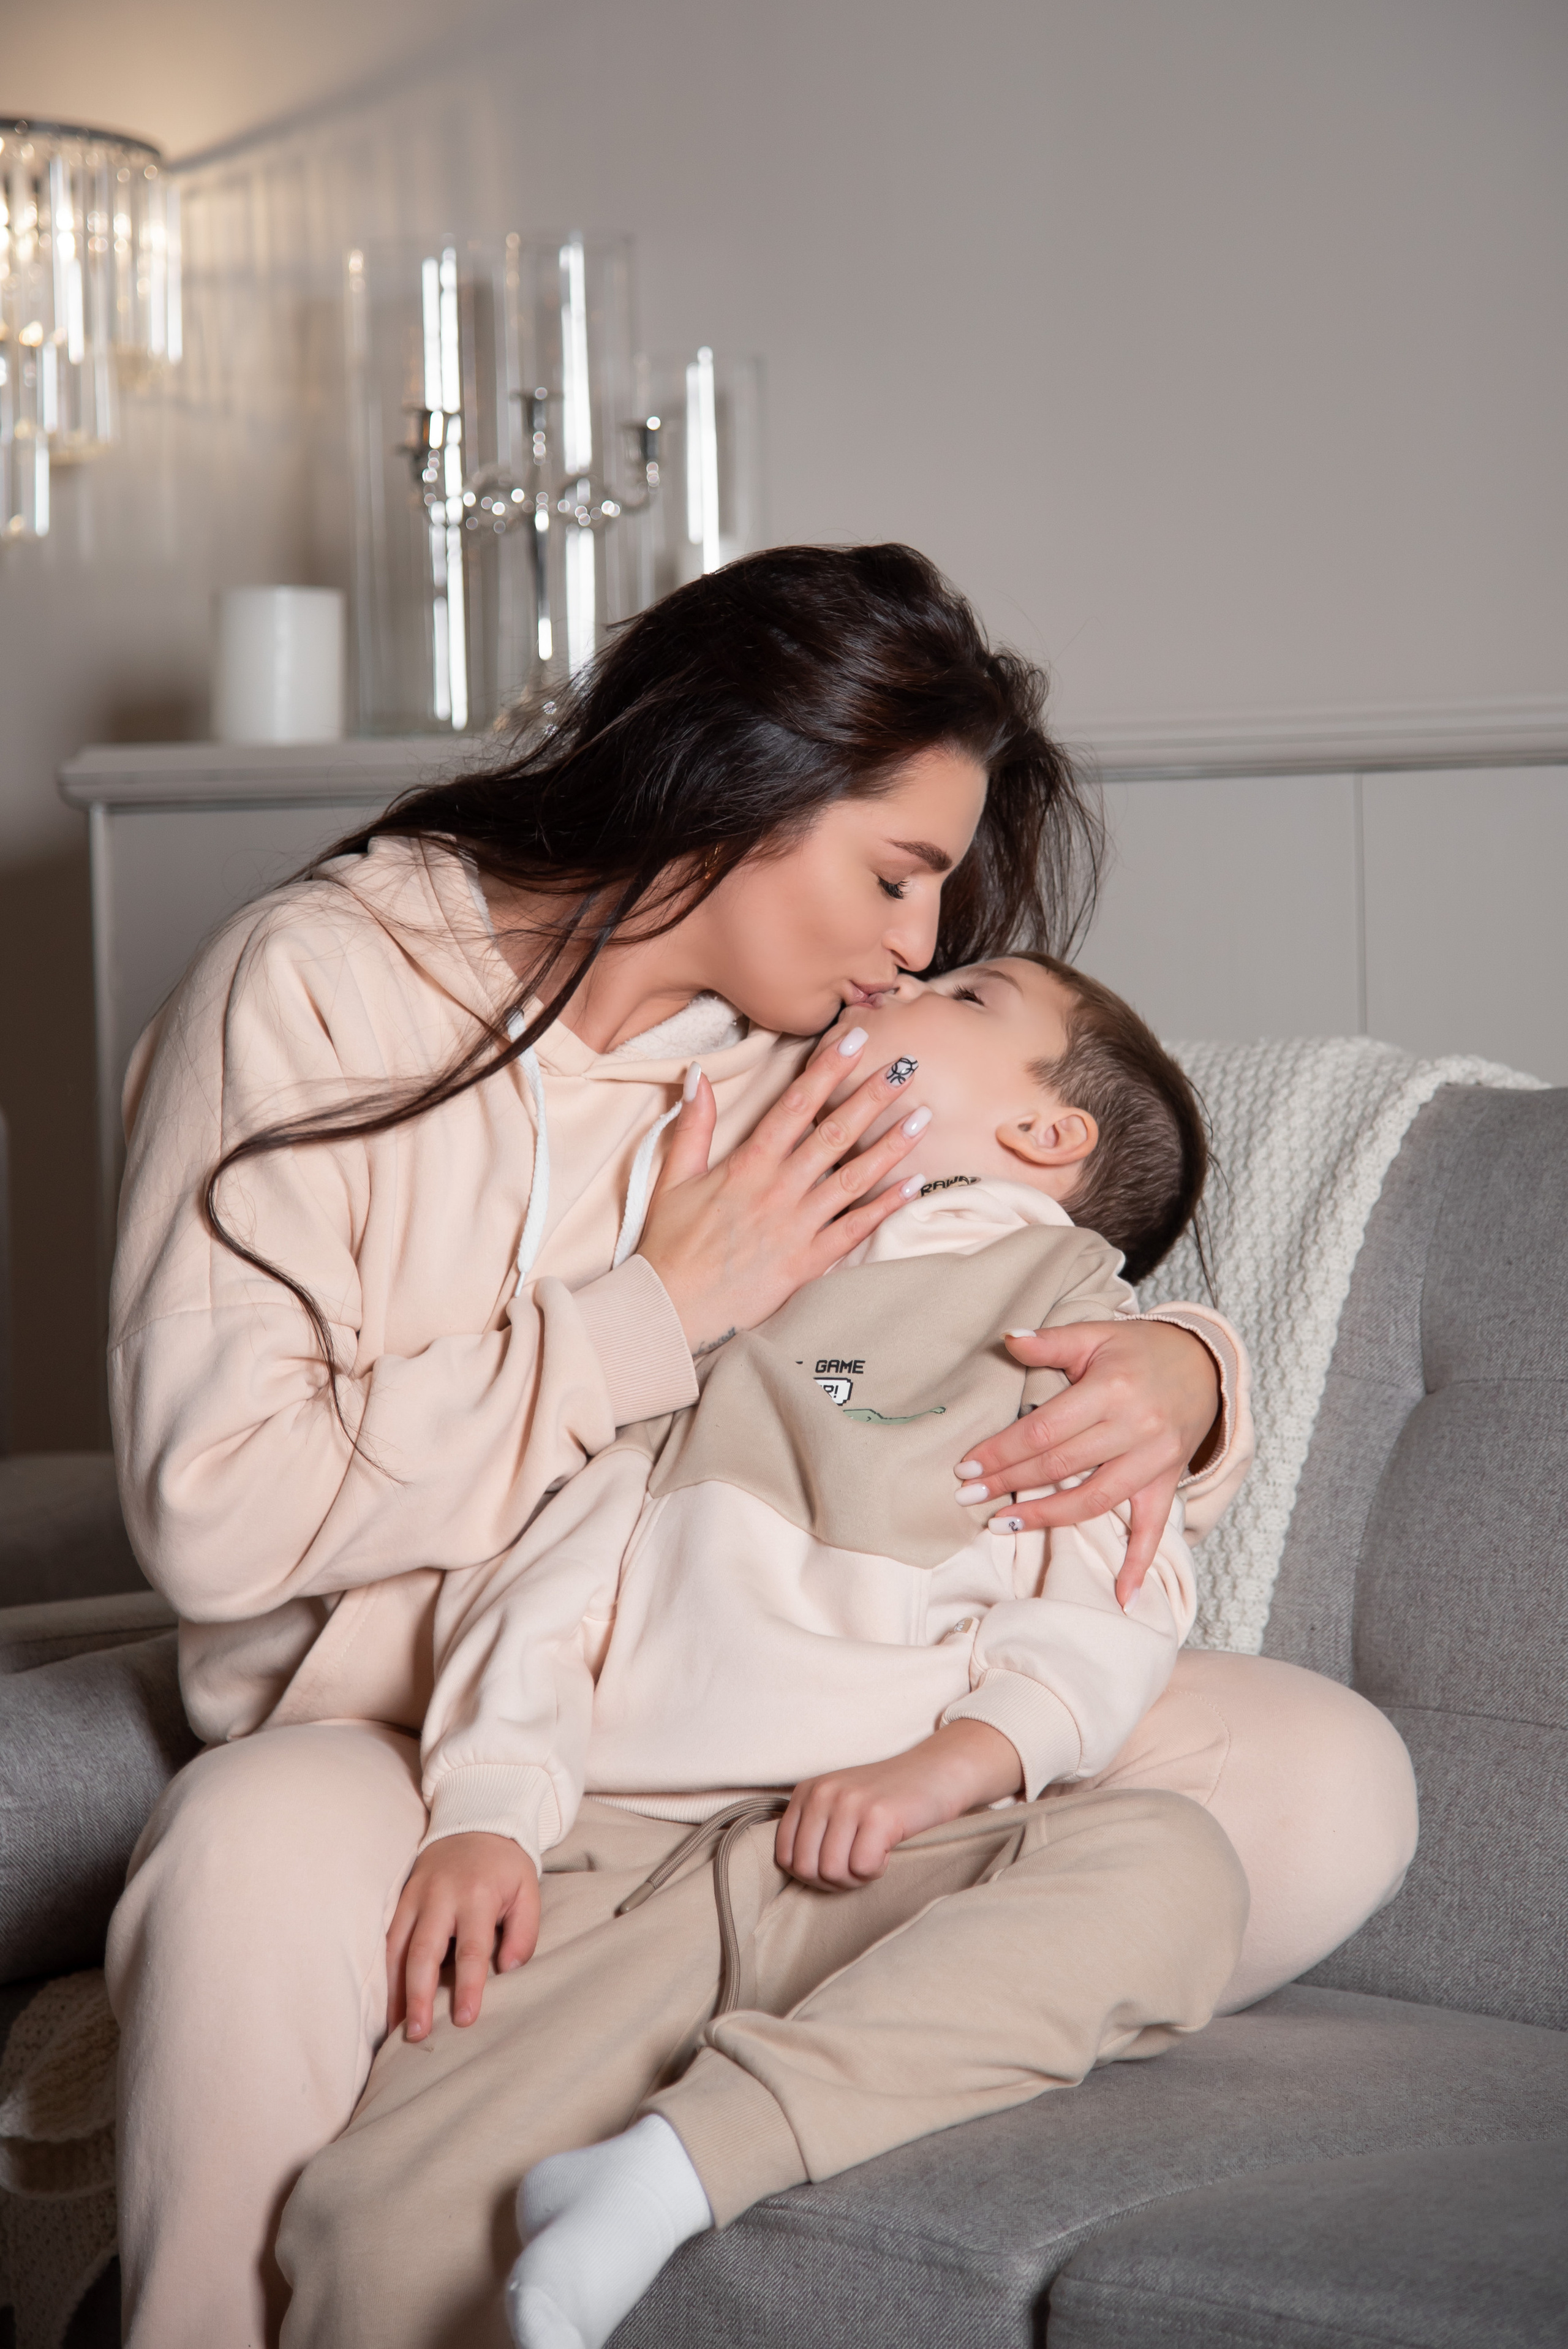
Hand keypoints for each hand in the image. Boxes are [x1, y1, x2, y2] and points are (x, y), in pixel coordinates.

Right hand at [385, 1831, 539, 2041]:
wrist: (474, 1821)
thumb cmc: (504, 1866)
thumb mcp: (528, 1889)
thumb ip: (525, 1931)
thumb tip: (509, 1970)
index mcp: (477, 1895)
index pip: (471, 1949)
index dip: (467, 1986)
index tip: (464, 2020)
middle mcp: (440, 1896)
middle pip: (423, 1951)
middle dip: (419, 1995)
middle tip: (418, 2034)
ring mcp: (414, 1896)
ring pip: (396, 1948)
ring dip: (394, 1990)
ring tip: (395, 2030)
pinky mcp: (400, 1899)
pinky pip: (387, 1939)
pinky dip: (385, 1972)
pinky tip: (388, 2002)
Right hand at [638, 1030, 930, 1354]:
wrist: (671, 1308)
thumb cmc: (671, 1244)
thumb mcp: (674, 1177)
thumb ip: (693, 1124)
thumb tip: (698, 1073)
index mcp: (747, 1165)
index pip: (795, 1106)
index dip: (828, 1070)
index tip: (856, 1040)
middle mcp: (778, 1190)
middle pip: (834, 1134)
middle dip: (872, 1097)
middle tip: (907, 1066)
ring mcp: (797, 1227)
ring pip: (853, 1180)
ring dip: (890, 1147)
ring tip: (923, 1119)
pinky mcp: (808, 1262)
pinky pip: (854, 1231)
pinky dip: (885, 1208)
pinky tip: (915, 1185)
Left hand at [776, 1721, 1022, 1888]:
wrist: (937, 1771)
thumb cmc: (888, 1797)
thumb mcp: (840, 1803)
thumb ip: (814, 1829)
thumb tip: (795, 1872)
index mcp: (807, 1791)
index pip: (784, 1856)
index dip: (811, 1874)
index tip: (838, 1865)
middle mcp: (823, 1793)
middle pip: (806, 1869)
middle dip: (833, 1881)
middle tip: (859, 1866)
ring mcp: (850, 1802)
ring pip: (832, 1872)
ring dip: (856, 1878)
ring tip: (873, 1857)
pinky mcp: (879, 1815)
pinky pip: (862, 1869)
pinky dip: (876, 1871)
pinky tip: (888, 1852)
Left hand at [953, 1320, 1219, 1602]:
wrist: (1204, 1363)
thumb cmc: (1140, 1349)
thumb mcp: (1096, 1334)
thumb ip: (1050, 1341)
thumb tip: (1007, 1339)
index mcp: (1111, 1390)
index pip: (1044, 1430)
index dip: (1002, 1452)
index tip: (968, 1469)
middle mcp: (1135, 1428)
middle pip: (1060, 1465)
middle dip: (1010, 1483)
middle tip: (969, 1497)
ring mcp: (1154, 1460)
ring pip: (1094, 1499)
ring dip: (1047, 1518)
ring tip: (1004, 1525)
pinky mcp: (1168, 1482)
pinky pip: (1154, 1529)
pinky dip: (1139, 1564)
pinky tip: (1122, 1597)